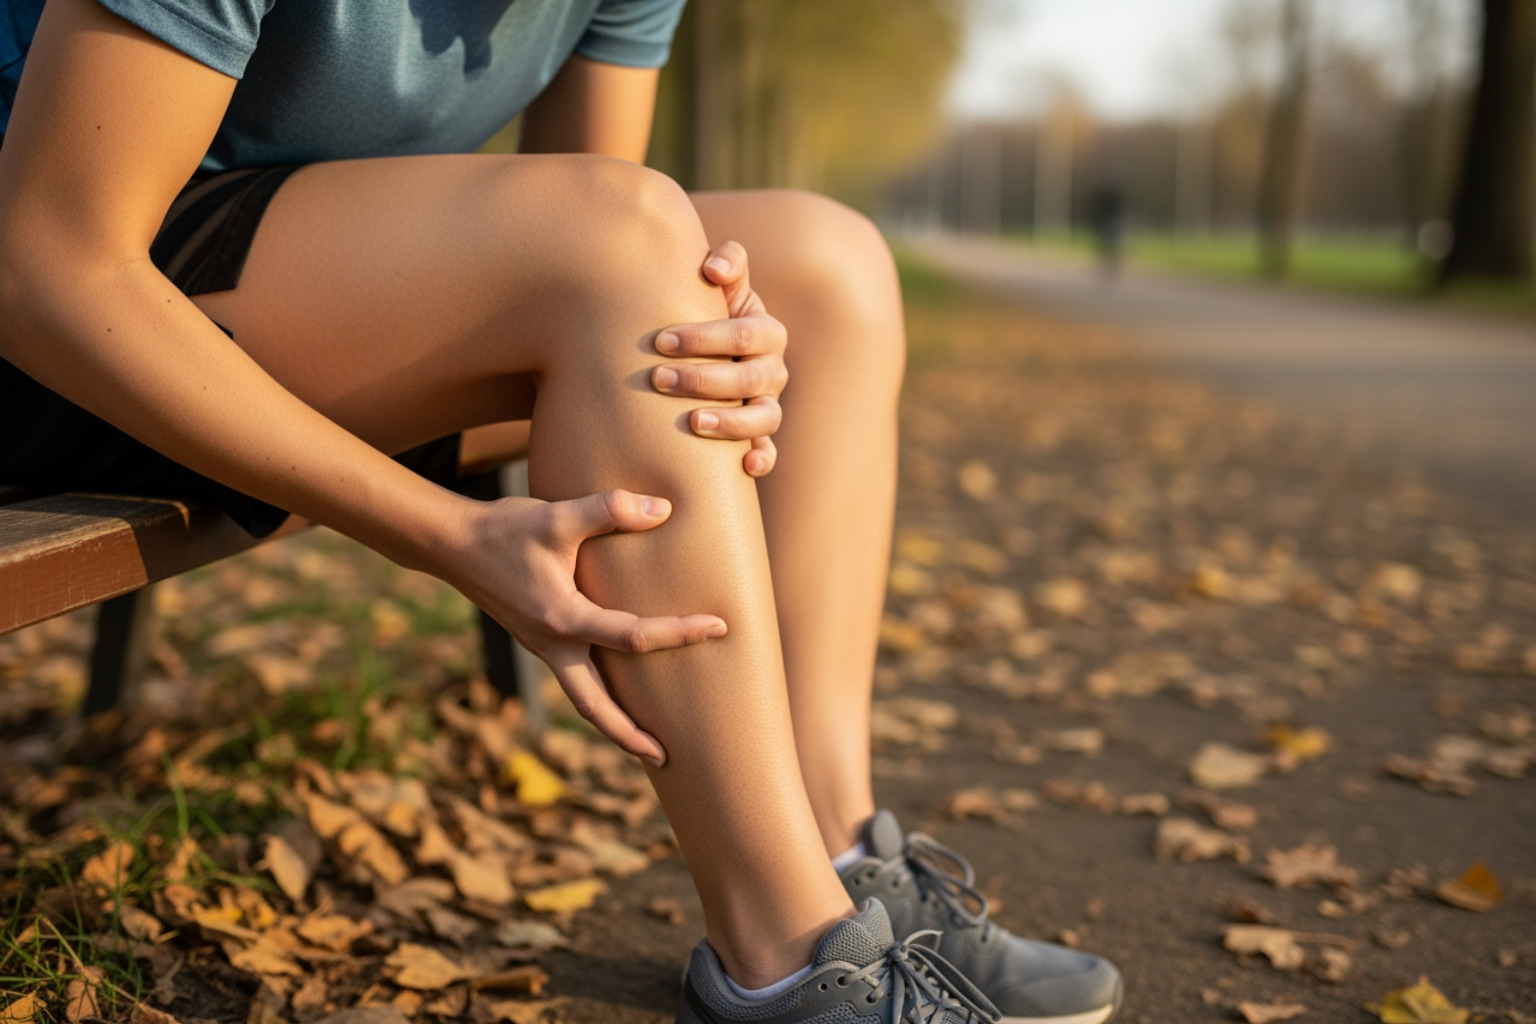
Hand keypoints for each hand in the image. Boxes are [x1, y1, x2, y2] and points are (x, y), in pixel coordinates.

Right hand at [446, 489, 725, 766]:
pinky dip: (599, 695)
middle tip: (666, 758)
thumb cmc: (505, 529)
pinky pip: (575, 678)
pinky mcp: (540, 639)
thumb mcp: (557, 515)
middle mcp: (553, 644)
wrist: (451, 543)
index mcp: (562, 620)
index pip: (633, 637)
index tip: (718, 627)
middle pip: (595, 707)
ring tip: (648, 743)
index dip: (678, 633)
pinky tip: (621, 690)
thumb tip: (664, 510)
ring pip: (583, 699)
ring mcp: (544, 647)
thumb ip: (610, 509)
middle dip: (629, 735)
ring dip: (614, 723)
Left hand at [651, 241, 785, 476]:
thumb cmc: (701, 312)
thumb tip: (713, 267)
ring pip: (765, 417)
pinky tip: (744, 466)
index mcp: (766, 331)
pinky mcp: (758, 436)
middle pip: (752, 377)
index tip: (661, 340)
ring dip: (731, 421)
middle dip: (705, 378)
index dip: (706, 337)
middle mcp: (773, 369)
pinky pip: (768, 451)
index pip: (745, 333)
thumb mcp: (715, 286)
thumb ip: (725, 263)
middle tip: (659, 379)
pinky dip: (761, 459)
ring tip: (693, 422)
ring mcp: (767, 404)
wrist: (697, 349)